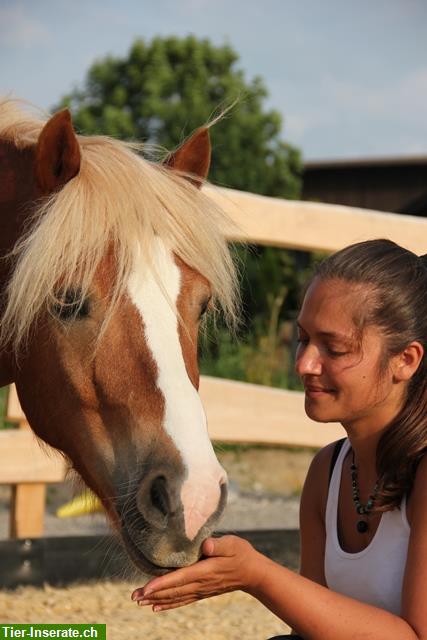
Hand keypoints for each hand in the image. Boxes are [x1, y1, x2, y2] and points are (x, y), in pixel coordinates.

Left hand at [131, 535, 260, 611]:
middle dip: (152, 593)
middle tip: (133, 596)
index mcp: (205, 570)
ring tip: (139, 601)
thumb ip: (219, 544)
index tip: (146, 588)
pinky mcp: (202, 592)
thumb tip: (206, 545)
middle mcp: (201, 583)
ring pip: (175, 597)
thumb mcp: (233, 544)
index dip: (162, 583)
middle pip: (173, 590)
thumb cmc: (242, 554)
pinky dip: (168, 604)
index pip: (180, 578)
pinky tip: (156, 607)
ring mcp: (201, 590)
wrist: (253, 573)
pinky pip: (182, 600)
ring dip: (156, 599)